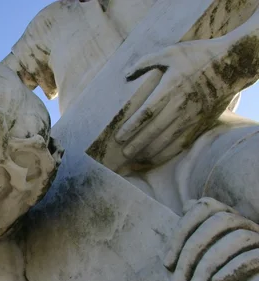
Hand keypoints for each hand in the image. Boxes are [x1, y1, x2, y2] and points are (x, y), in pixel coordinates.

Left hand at [115, 35, 257, 162]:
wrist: (232, 65)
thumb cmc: (198, 56)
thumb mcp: (171, 52)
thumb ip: (146, 62)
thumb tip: (125, 74)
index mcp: (171, 87)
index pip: (147, 112)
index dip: (132, 126)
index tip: (119, 136)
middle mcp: (181, 104)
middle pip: (155, 129)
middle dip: (138, 143)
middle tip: (123, 152)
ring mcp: (192, 116)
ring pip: (168, 139)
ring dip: (150, 151)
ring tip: (135, 158)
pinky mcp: (200, 123)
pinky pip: (182, 142)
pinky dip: (167, 152)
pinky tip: (155, 158)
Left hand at [165, 197, 258, 280]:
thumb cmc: (218, 272)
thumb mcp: (203, 250)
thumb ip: (194, 230)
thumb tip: (188, 205)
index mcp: (227, 215)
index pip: (204, 207)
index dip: (181, 232)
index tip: (167, 264)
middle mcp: (247, 223)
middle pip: (218, 222)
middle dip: (191, 253)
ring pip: (238, 238)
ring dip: (208, 265)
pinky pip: (255, 257)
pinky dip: (234, 269)